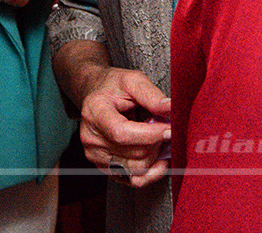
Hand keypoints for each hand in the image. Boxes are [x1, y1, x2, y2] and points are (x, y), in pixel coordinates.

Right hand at [78, 66, 171, 187]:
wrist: (98, 96)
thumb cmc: (114, 87)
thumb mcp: (132, 80)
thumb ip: (151, 95)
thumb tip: (171, 108)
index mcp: (95, 111)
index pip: (121, 132)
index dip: (149, 135)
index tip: (169, 129)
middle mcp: (91, 137)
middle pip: (132, 153)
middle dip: (156, 142)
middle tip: (165, 127)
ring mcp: (95, 154)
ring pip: (136, 168)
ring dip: (155, 155)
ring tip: (157, 137)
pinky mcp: (104, 166)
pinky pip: (133, 180)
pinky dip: (151, 173)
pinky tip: (159, 159)